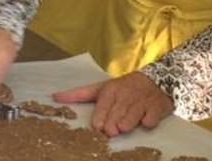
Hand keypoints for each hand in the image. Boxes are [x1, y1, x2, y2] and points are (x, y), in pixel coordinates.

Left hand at [53, 72, 173, 136]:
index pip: (104, 104)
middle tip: (110, 131)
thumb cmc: (125, 87)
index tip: (98, 126)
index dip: (101, 116)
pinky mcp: (156, 107)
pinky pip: (151, 116)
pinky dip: (148, 120)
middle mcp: (126, 95)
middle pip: (117, 112)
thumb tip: (55, 97)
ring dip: (128, 121)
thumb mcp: (102, 88)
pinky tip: (145, 121)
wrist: (157, 79)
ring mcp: (142, 101)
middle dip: (113, 123)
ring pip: (133, 114)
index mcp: (111, 90)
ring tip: (123, 127)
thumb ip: (79, 94)